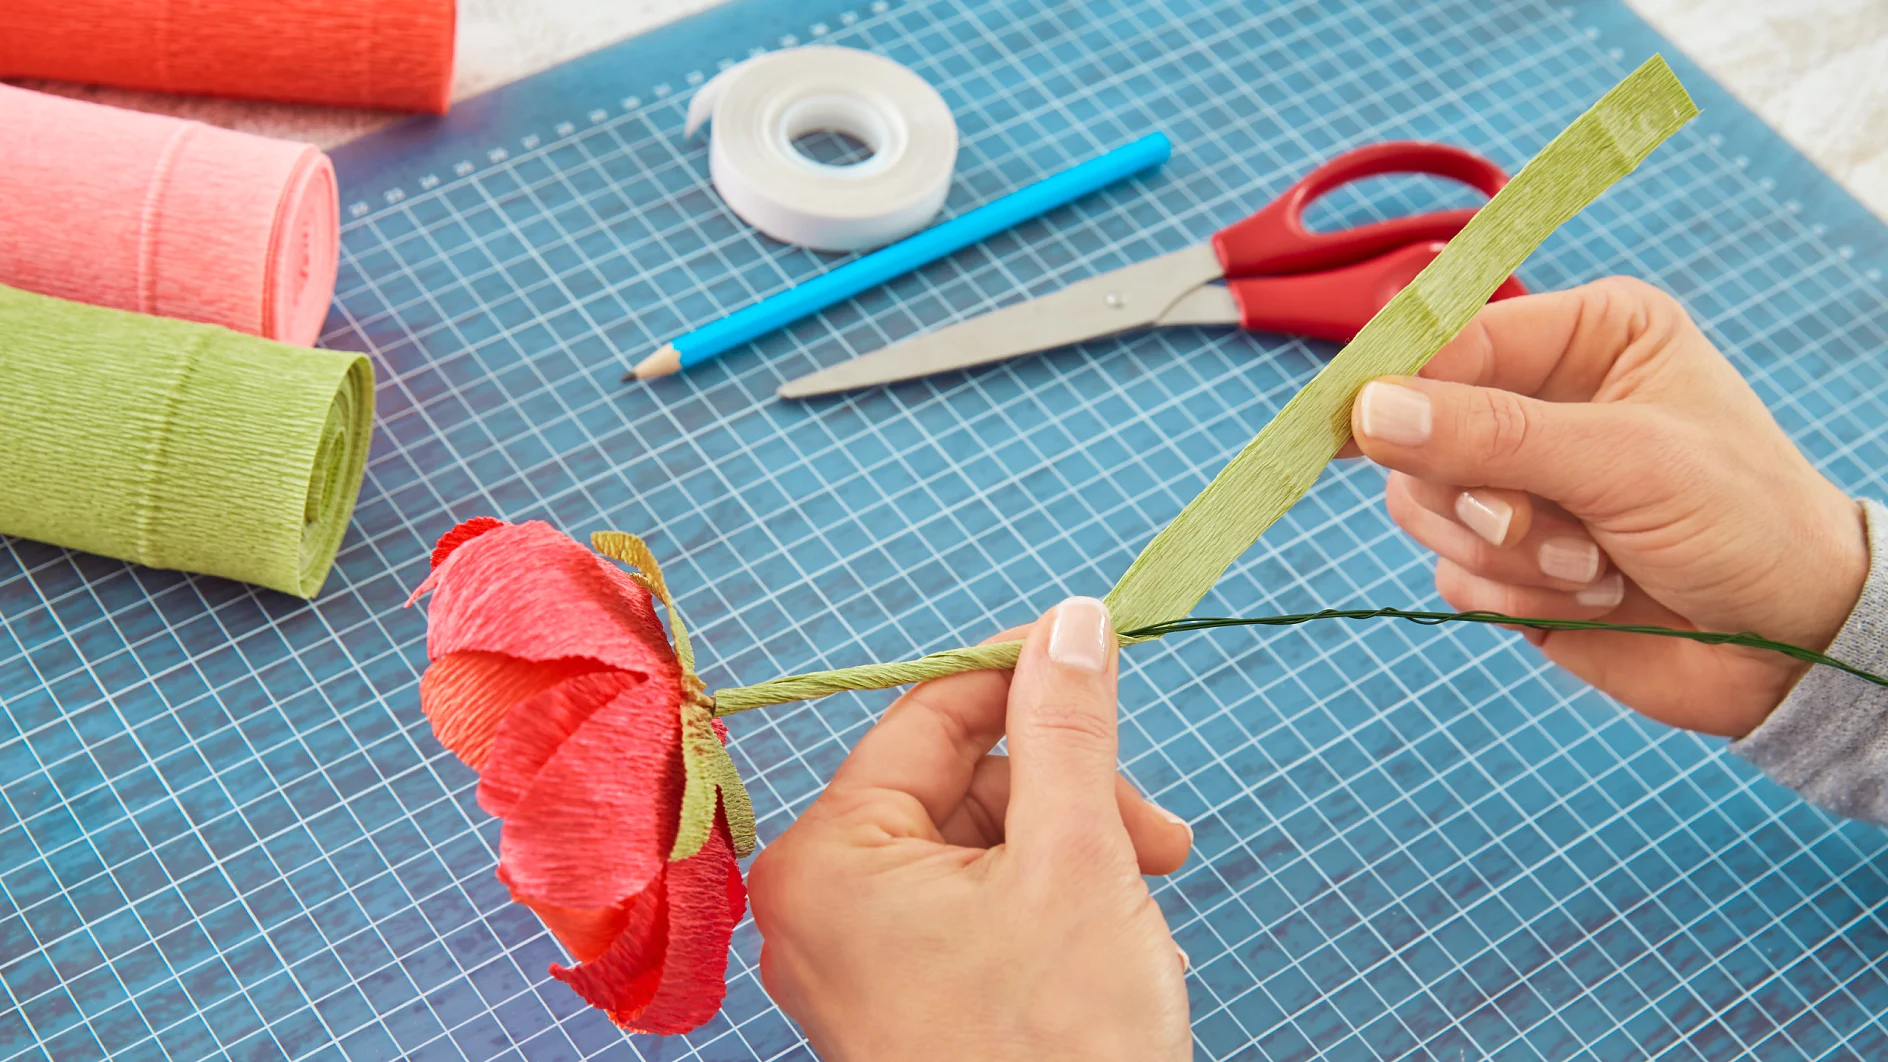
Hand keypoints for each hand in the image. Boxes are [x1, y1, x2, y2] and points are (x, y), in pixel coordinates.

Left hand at [747, 598, 1192, 1061]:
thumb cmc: (1060, 1049)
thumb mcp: (1077, 859)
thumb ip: (1069, 727)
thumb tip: (1073, 620)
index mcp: (830, 858)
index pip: (930, 714)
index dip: (1023, 675)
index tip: (1101, 648)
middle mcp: (820, 906)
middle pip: (960, 784)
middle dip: (1070, 798)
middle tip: (1160, 837)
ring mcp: (855, 961)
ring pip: (978, 848)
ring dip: (1074, 856)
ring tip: (1144, 908)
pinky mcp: (897, 1003)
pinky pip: (972, 911)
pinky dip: (1050, 909)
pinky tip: (1116, 948)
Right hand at [1348, 278, 1867, 737]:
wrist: (1792, 648)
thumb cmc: (1747, 522)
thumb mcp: (1624, 460)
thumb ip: (1491, 434)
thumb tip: (1367, 410)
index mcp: (1582, 337)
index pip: (1450, 338)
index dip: (1396, 381)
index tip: (1352, 425)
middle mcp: (1538, 401)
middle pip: (1415, 430)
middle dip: (1476, 493)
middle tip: (1537, 523)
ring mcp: (1517, 485)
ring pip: (1422, 509)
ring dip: (1502, 552)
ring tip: (1590, 568)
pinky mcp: (1506, 562)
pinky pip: (1449, 574)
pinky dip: (1510, 597)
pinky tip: (1589, 598)